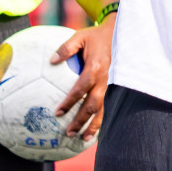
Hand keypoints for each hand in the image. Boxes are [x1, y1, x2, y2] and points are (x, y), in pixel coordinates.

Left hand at [52, 15, 114, 138]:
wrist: (120, 33)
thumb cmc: (97, 36)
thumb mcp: (80, 37)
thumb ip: (65, 48)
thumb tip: (51, 61)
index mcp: (96, 67)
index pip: (81, 89)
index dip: (70, 102)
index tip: (58, 113)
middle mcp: (105, 79)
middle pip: (93, 105)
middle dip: (81, 120)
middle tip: (68, 132)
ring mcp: (112, 85)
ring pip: (103, 109)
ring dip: (93, 125)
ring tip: (83, 138)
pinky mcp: (114, 87)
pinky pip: (107, 105)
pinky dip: (101, 119)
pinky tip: (94, 130)